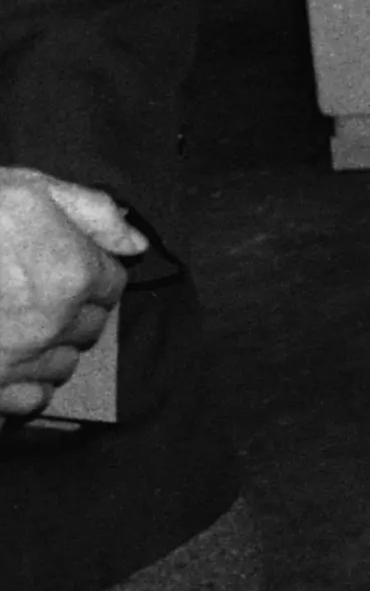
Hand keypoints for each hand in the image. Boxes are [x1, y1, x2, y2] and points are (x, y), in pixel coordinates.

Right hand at [0, 170, 139, 420]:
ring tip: (22, 326)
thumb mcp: (32, 190)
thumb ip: (91, 212)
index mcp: (72, 274)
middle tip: (42, 294)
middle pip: (91, 327)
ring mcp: (17, 359)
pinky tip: (10, 362)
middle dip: (76, 311)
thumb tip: (136, 243)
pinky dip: (25, 386)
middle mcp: (52, 322)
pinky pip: (29, 400)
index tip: (71, 266)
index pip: (112, 285)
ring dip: (52, 348)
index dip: (93, 272)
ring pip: (62, 365)